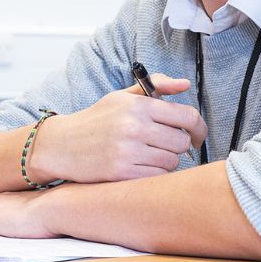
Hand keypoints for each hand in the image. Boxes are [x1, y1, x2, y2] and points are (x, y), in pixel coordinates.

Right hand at [30, 73, 206, 183]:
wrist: (61, 145)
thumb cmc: (96, 120)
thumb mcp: (122, 97)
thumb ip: (156, 87)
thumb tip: (185, 84)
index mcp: (139, 105)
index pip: (187, 116)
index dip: (199, 128)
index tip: (197, 135)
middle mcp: (135, 127)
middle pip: (181, 142)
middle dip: (178, 145)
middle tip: (165, 145)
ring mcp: (128, 151)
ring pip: (172, 162)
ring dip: (167, 161)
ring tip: (150, 155)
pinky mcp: (122, 173)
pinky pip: (157, 177)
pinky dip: (155, 174)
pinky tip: (142, 167)